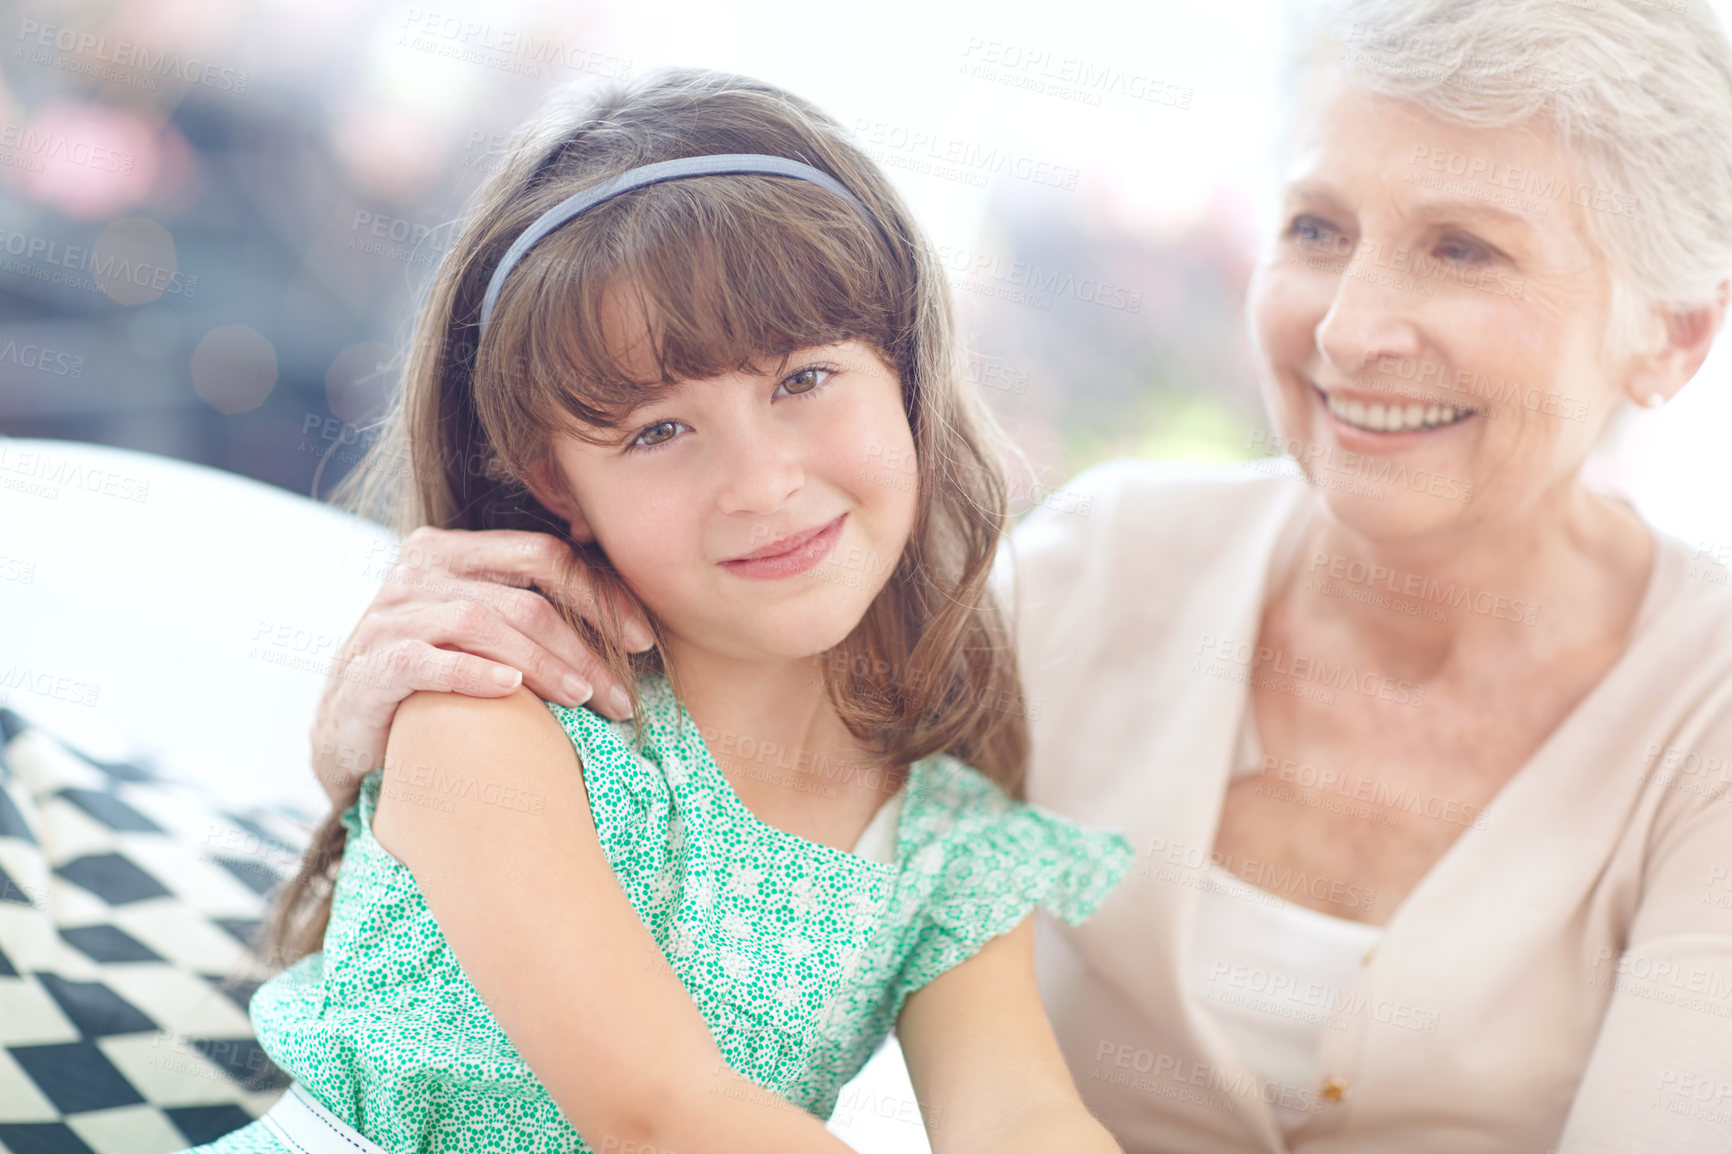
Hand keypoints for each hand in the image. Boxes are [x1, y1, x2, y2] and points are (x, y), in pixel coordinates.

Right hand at [308, 526, 651, 807]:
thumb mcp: (481, 630)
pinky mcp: (368, 666)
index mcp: (451, 550)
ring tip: (582, 699)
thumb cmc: (433, 676)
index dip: (600, 595)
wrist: (349, 726)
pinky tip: (511, 691)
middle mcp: (417, 572)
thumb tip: (627, 617)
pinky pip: (426, 660)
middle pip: (523, 596)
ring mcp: (388, 616)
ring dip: (543, 664)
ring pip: (482, 624)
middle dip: (584, 644)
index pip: (543, 555)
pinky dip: (473, 673)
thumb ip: (530, 606)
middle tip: (622, 691)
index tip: (642, 641)